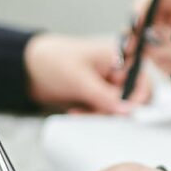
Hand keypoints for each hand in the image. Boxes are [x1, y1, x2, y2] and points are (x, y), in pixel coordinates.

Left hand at [24, 33, 146, 113]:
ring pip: (117, 108)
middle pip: (131, 97)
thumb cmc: (53, 60)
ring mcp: (107, 84)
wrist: (28, 68)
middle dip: (114, 109)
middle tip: (96, 112)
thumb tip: (127, 110)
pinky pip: (104, 111)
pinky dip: (92, 115)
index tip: (124, 112)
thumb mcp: (81, 80)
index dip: (136, 98)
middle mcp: (117, 70)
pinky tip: (77, 111)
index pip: (141, 80)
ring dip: (100, 114)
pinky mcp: (98, 96)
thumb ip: (105, 96)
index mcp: (119, 56)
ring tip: (80, 111)